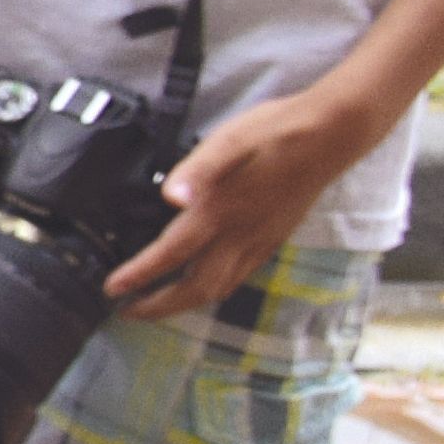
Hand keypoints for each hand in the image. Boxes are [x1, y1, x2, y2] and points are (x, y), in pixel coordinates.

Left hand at [106, 83, 375, 320]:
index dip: (139, 276)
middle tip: (127, 311)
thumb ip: (197, 169)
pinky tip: (204, 282)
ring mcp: (262, 239)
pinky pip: (241, 276)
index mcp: (222, 212)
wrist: (331, 136)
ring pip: (221, 287)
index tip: (111, 290)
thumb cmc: (276, 132)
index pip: (172, 255)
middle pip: (197, 288)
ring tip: (157, 305)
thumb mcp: (230, 139)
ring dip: (186, 302)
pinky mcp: (274, 237)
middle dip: (160, 307)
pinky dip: (214, 288)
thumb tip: (170, 196)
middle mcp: (242, 235)